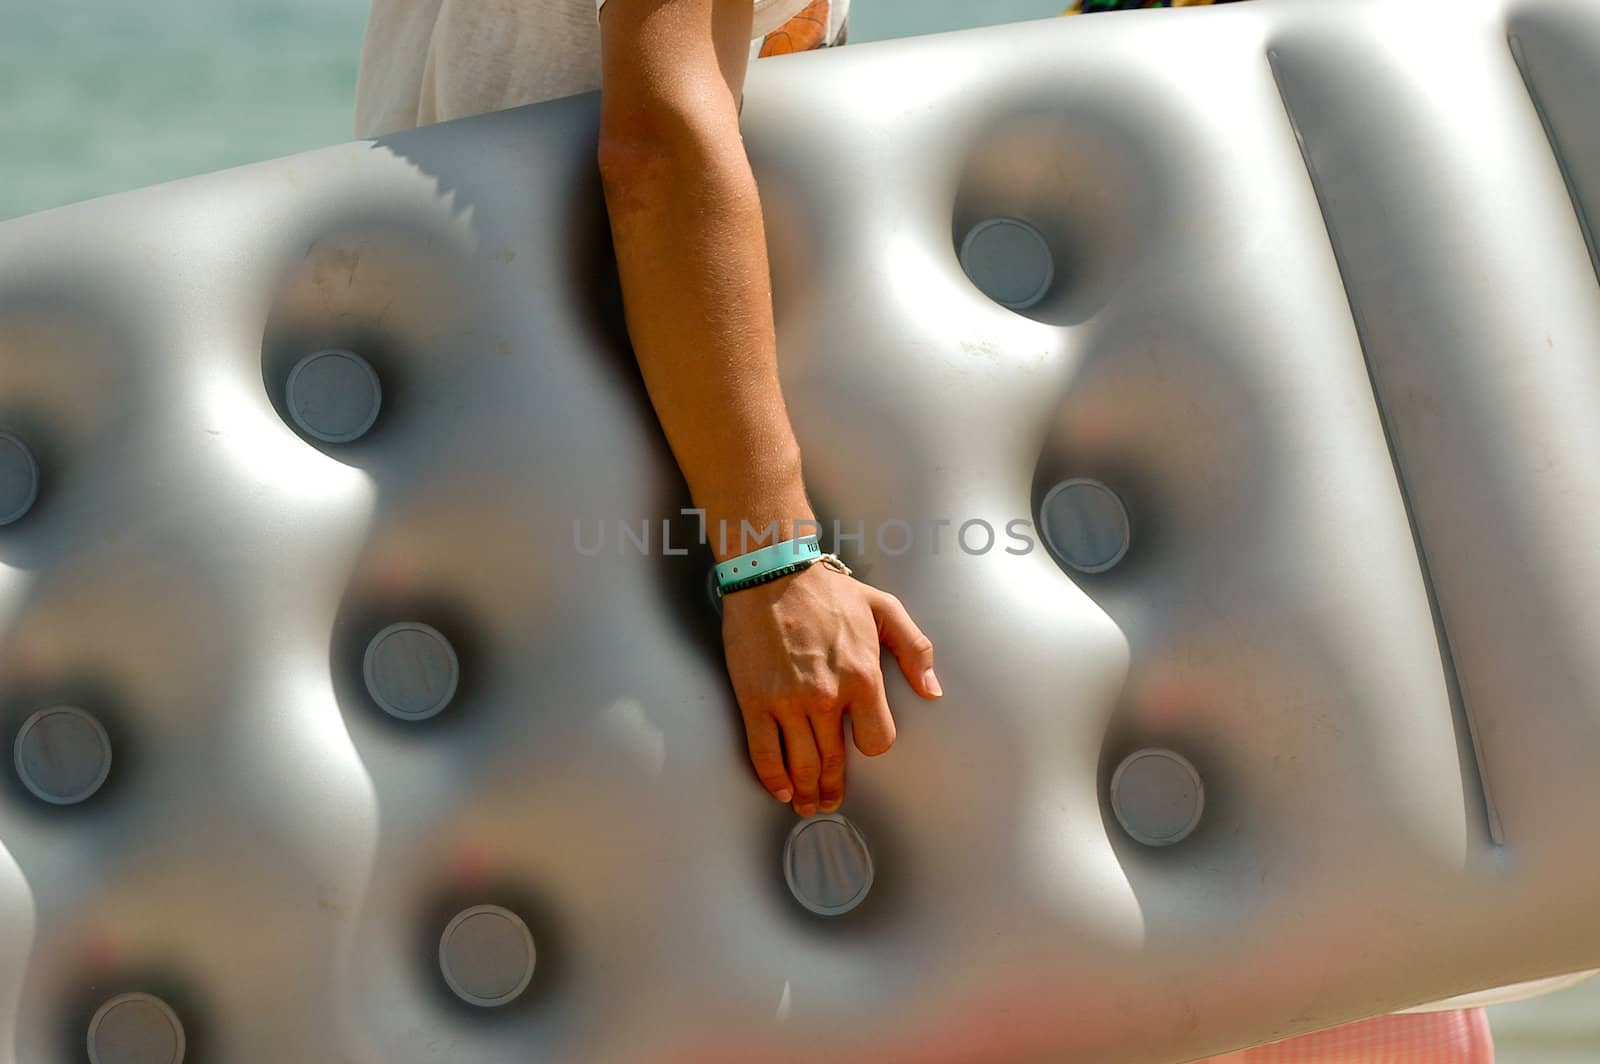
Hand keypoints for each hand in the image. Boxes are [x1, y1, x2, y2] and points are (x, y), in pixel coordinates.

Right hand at [720, 561, 941, 815]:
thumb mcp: (884, 607)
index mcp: (862, 676)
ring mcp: (788, 702)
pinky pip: (764, 752)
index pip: (877, 739)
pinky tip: (780, 788)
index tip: (863, 746)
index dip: (871, 746)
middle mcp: (827, 696)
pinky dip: (772, 777)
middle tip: (830, 801)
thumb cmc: (827, 589)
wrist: (771, 574)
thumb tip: (932, 690)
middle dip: (833, 787)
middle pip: (834, 760)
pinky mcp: (755, 701)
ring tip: (806, 802)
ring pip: (801, 764)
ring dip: (805, 790)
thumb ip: (915, 649)